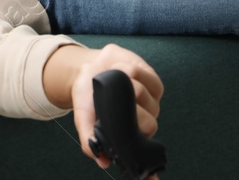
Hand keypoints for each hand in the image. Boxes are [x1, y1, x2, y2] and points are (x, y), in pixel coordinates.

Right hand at [42, 43, 163, 168]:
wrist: (90, 69)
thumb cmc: (88, 97)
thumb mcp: (84, 119)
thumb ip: (90, 140)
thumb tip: (103, 162)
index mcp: (130, 137)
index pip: (145, 157)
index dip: (150, 173)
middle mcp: (144, 124)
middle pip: (146, 122)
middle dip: (126, 107)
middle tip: (110, 99)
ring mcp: (152, 104)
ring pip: (141, 93)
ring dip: (122, 82)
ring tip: (111, 81)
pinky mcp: (155, 84)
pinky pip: (144, 75)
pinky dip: (128, 70)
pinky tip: (120, 71)